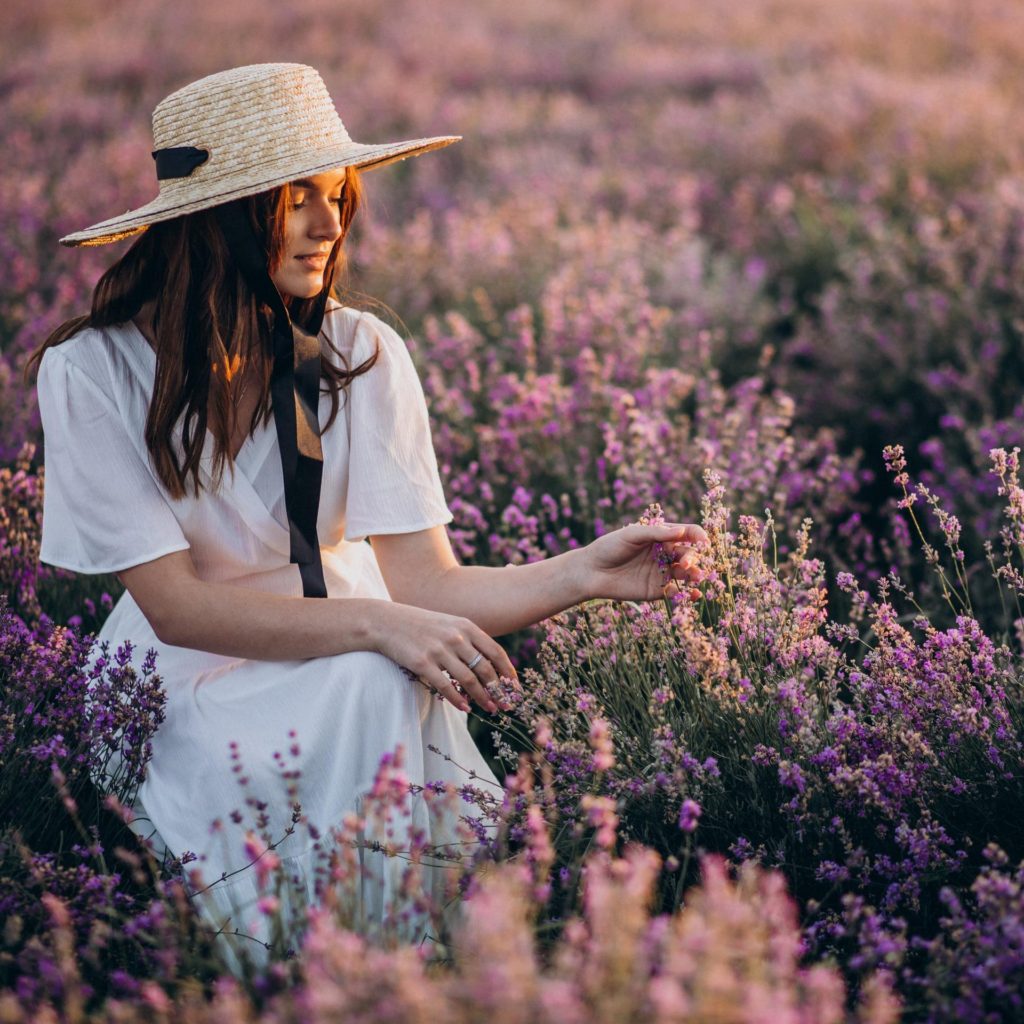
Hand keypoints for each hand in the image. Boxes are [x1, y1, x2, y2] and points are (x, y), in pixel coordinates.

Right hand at [370, 602, 519, 714]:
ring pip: (468, 680)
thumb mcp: (448, 624)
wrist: (386, 622)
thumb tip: (490, 662)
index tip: (515, 686)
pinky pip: (445, 686)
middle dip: (499, 689)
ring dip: (482, 698)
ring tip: (491, 709)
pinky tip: (465, 708)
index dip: (508, 670)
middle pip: (485, 668)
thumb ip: (468, 639)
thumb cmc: (420, 625)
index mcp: (465, 626)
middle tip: (506, 704)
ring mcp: (439, 650)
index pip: (495, 651)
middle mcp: (455, 637)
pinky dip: (458, 700)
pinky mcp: (422, 663)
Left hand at [580, 522, 707, 601]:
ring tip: (696, 576)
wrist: (591, 572)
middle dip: (693, 557)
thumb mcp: (632, 535)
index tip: (703, 541)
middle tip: (685, 563)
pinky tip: (691, 594)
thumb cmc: (609, 547)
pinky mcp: (656, 591)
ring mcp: (661, 573)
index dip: (698, 536)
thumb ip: (656, 533)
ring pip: (686, 574)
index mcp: (660, 536)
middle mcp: (664, 554)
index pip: (687, 534)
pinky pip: (676, 592)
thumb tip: (683, 530)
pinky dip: (686, 593)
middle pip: (689, 554)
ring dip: (695, 574)